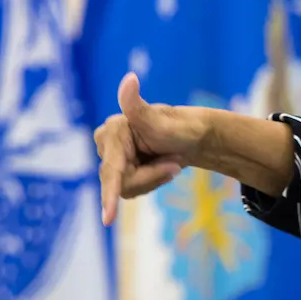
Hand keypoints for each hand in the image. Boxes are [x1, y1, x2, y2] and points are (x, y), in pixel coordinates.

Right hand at [94, 72, 210, 225]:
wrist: (194, 138)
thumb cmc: (181, 126)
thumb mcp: (161, 119)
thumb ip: (138, 105)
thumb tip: (129, 78)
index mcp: (113, 131)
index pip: (112, 170)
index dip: (109, 194)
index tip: (108, 220)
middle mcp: (106, 144)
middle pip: (121, 183)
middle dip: (152, 177)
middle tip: (176, 164)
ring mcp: (112, 159)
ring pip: (126, 189)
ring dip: (154, 179)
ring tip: (171, 162)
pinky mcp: (120, 170)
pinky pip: (130, 191)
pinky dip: (152, 182)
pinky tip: (163, 168)